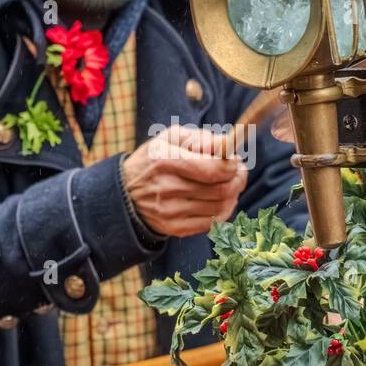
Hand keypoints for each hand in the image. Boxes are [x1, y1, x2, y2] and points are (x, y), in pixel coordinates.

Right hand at [122, 123, 248, 237]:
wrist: (126, 194)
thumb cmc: (154, 160)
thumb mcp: (169, 138)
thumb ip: (199, 137)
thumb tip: (225, 144)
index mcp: (165, 160)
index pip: (213, 169)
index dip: (232, 166)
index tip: (236, 161)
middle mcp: (168, 187)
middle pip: (220, 190)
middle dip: (238, 180)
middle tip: (239, 173)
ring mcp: (171, 211)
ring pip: (220, 207)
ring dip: (233, 195)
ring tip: (231, 185)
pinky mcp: (175, 228)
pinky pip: (212, 223)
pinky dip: (224, 212)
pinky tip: (222, 201)